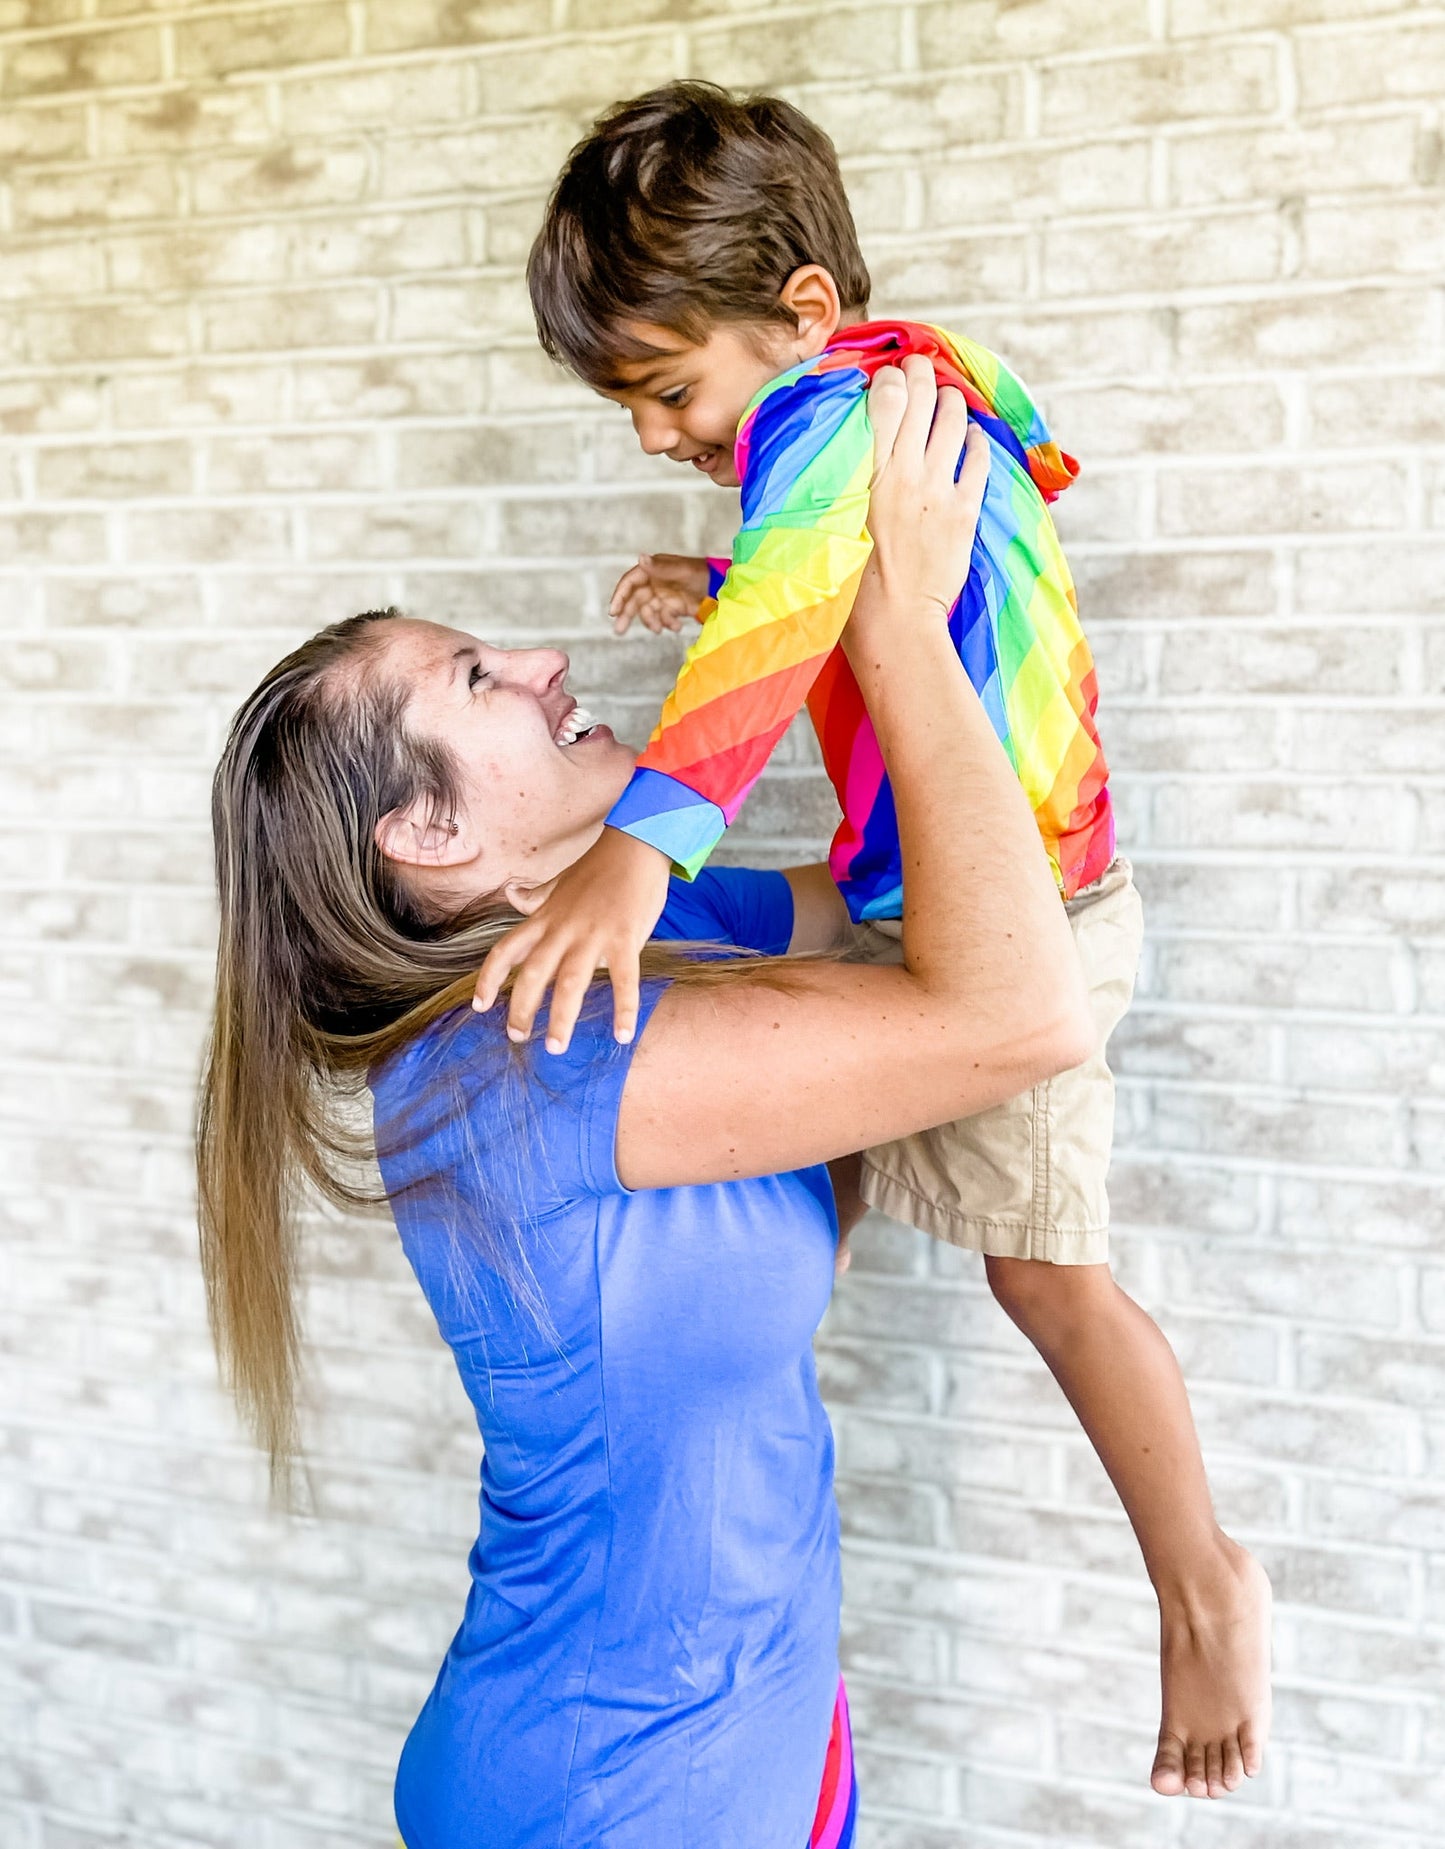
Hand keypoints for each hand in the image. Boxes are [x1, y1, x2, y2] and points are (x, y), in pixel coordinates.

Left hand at [473, 828, 671, 1053]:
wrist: (635, 845)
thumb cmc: (599, 867)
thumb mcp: (560, 882)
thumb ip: (536, 897)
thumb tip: (511, 894)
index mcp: (545, 918)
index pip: (505, 951)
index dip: (489, 979)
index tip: (480, 1006)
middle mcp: (563, 929)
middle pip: (533, 974)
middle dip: (522, 1009)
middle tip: (518, 1037)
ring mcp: (593, 935)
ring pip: (571, 982)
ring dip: (562, 1018)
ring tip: (556, 1048)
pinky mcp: (625, 938)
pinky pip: (624, 979)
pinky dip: (624, 1009)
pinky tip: (623, 1036)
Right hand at [608, 554, 710, 634]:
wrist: (722, 588)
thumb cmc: (702, 574)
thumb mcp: (681, 571)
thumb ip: (660, 568)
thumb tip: (640, 557)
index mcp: (653, 569)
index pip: (630, 583)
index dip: (620, 596)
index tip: (613, 612)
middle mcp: (655, 582)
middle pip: (634, 600)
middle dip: (627, 615)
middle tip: (619, 631)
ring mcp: (664, 596)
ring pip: (648, 612)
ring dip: (652, 622)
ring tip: (661, 628)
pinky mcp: (673, 607)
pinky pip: (663, 618)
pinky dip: (668, 624)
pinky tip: (677, 626)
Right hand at [856, 356, 989, 627]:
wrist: (894, 623)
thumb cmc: (849, 582)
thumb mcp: (831, 522)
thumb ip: (842, 479)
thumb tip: (845, 449)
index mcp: (866, 473)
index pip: (884, 399)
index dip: (888, 378)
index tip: (885, 376)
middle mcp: (905, 472)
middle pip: (921, 398)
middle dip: (920, 374)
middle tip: (917, 369)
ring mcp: (939, 490)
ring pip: (953, 419)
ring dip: (950, 401)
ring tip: (945, 399)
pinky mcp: (965, 511)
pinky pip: (978, 458)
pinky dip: (975, 440)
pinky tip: (970, 437)